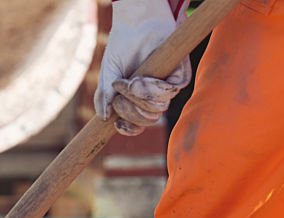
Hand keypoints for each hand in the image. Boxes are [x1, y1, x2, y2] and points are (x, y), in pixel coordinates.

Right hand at [95, 0, 191, 135]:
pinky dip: (153, 87)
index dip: (128, 128)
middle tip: (120, 90)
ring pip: (158, 109)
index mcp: (136, 101)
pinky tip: (143, 76)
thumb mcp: (108, 73)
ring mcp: (166, 88)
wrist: (137, 23)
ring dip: (140, 97)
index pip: (136, 125)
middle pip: (148, 120)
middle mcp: (153, 97)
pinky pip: (170, 93)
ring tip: (131, 80)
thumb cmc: (122, 47)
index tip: (118, 124)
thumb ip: (104, 96)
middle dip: (130, 109)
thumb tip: (104, 118)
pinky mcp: (179, 77)